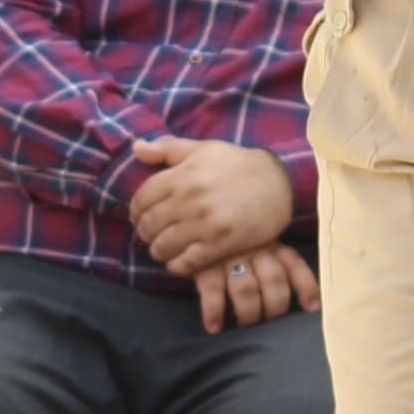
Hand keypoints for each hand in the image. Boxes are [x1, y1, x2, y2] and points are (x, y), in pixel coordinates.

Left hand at [128, 138, 294, 275]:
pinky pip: (186, 263)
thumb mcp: (202, 149)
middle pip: (149, 225)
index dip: (136, 211)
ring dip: (159, 251)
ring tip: (164, 249)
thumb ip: (167, 148)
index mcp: (181, 176)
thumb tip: (136, 148)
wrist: (278, 181)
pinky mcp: (220, 245)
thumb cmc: (237, 164)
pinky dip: (177, 265)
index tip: (140, 217)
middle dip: (146, 233)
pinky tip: (179, 261)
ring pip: (163, 247)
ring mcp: (203, 224)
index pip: (141, 199)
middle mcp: (188, 200)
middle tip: (152, 235)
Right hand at [194, 242, 318, 333]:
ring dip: (249, 313)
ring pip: (246, 288)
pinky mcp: (204, 264)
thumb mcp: (259, 247)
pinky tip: (214, 327)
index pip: (294, 265)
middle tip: (269, 322)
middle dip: (275, 307)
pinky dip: (214, 311)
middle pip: (274, 280)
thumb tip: (301, 305)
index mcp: (272, 245)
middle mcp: (254, 249)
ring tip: (246, 325)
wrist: (196, 224)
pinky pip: (211, 289)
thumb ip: (275, 267)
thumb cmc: (235, 246)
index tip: (311, 308)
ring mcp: (229, 256)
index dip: (306, 287)